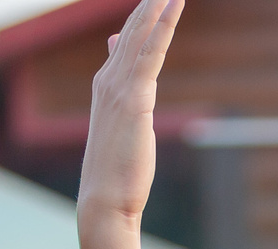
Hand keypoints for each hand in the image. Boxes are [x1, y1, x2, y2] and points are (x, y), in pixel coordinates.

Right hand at [79, 0, 183, 229]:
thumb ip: (126, 103)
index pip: (124, 41)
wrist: (103, 199)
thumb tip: (132, 92)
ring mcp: (118, 87)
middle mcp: (108, 80)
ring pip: (141, 34)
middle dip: (147, 3)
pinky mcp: (134, 98)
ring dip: (156, 5)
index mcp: (105, 86)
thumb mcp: (121, 131)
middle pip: (131, 30)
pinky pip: (152, 53)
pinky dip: (164, 27)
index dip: (140, 17)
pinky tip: (174, 5)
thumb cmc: (114, 171)